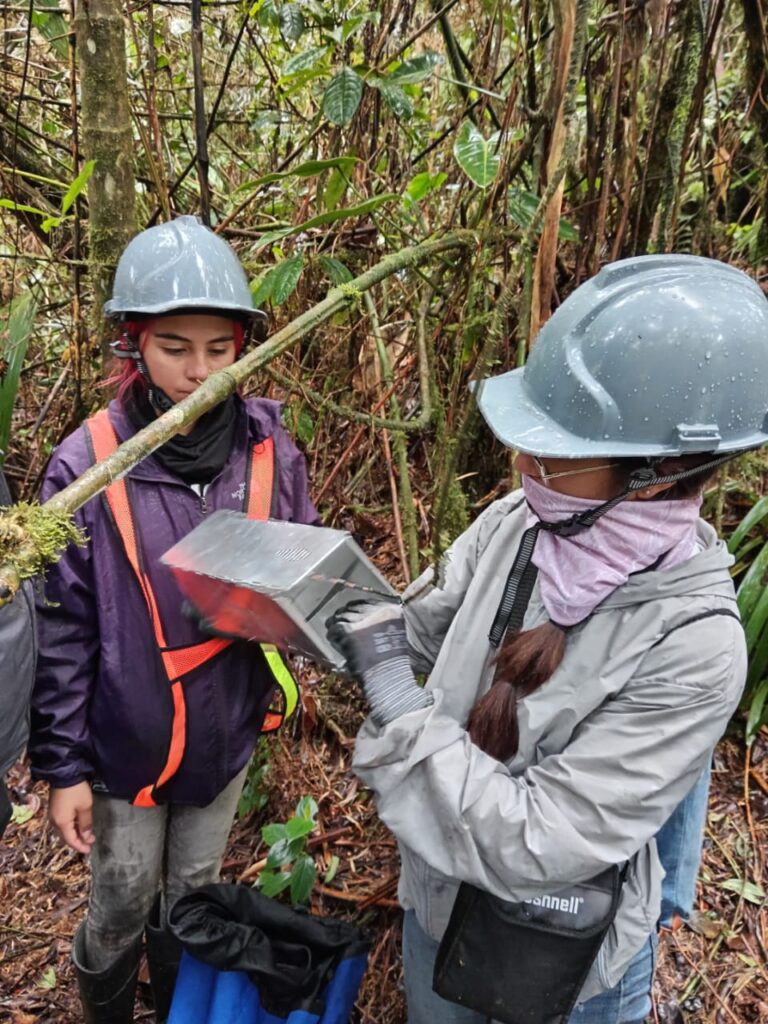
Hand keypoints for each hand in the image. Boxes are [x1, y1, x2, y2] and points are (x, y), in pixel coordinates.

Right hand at [49, 782, 95, 853]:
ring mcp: (53, 814)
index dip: (80, 846)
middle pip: (66, 836)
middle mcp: (54, 821)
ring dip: (75, 833)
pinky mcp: (55, 808)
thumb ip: (85, 824)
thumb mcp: (85, 807)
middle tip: (90, 842)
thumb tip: (86, 838)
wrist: (64, 774)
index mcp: (61, 823)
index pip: (70, 840)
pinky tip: (79, 825)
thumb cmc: (76, 791)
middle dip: (78, 840)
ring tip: (87, 834)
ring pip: (64, 830)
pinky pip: (63, 822)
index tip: (89, 850)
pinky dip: (71, 826)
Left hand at [327, 600, 430, 725]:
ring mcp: (363, 620)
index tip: (350, 613)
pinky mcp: (350, 630)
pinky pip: (335, 628)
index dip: (356, 608)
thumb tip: (360, 621)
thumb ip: (380, 627)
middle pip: (353, 607)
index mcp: (391, 612)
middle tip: (338, 623)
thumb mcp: (392, 638)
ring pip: (341, 616)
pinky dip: (332, 635)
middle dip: (345, 616)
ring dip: (336, 624)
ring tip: (335, 634)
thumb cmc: (391, 665)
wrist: (388, 678)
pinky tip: (333, 639)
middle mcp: (378, 612)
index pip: (368, 602)